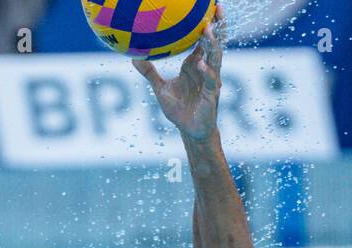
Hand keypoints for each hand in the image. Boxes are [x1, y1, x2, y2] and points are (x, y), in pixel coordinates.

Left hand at [132, 5, 223, 141]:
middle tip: (216, 7)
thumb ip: (149, 72)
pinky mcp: (213, 95)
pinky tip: (200, 63)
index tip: (205, 6)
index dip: (205, 23)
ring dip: (213, 44)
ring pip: (216, 58)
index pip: (202, 39)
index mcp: (195, 65)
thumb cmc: (178, 110)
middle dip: (218, 25)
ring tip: (207, 29)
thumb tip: (133, 56)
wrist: (189, 132)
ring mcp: (212, 81)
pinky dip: (206, 71)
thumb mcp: (160, 89)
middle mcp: (206, 69)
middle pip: (215, 43)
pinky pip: (211, 81)